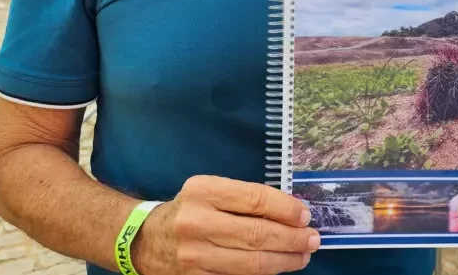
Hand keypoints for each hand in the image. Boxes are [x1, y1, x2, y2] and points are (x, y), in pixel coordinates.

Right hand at [132, 177, 319, 274]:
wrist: (144, 240)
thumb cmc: (189, 209)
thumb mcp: (210, 191)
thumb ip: (244, 198)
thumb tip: (291, 212)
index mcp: (204, 191)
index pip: (255, 199)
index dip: (285, 209)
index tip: (305, 215)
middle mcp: (196, 222)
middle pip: (257, 234)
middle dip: (291, 238)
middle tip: (312, 239)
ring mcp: (194, 255)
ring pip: (250, 262)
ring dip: (284, 260)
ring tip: (302, 256)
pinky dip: (263, 274)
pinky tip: (278, 267)